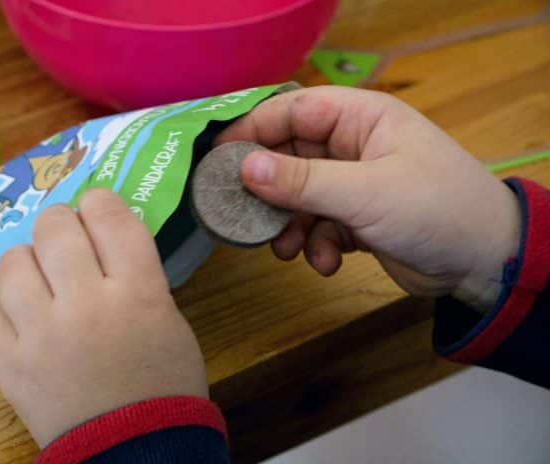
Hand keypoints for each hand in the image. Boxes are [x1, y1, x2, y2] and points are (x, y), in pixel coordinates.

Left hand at [0, 189, 207, 447]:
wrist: (133, 450)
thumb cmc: (163, 383)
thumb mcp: (168, 319)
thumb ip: (136, 275)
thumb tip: (102, 242)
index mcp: (137, 292)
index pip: (109, 217)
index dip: (100, 201)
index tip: (96, 205)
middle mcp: (86, 304)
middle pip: (55, 228)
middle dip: (60, 222)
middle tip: (65, 236)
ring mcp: (41, 334)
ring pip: (13, 262)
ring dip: (28, 258)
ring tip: (39, 273)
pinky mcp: (9, 363)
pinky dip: (7, 302)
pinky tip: (24, 310)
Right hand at [216, 86, 520, 310]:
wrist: (484, 263)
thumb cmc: (433, 209)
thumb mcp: (365, 192)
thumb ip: (301, 181)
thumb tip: (241, 168)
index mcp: (360, 118)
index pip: (292, 111)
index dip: (251, 130)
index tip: (215, 159)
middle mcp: (352, 145)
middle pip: (288, 157)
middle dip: (269, 190)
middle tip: (240, 214)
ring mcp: (353, 183)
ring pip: (298, 196)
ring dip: (289, 224)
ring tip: (285, 249)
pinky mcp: (355, 218)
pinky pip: (317, 224)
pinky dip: (315, 245)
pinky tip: (326, 263)